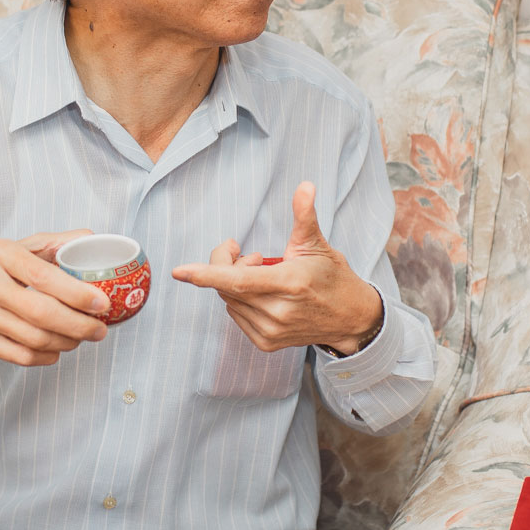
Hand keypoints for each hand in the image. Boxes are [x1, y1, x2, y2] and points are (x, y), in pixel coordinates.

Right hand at [0, 229, 111, 366]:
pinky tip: (57, 350)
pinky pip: (19, 355)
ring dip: (65, 342)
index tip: (101, 303)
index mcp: (1, 254)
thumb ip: (55, 243)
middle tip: (99, 329)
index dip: (76, 293)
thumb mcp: (17, 246)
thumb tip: (92, 241)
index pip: (43, 276)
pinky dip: (45, 357)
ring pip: (33, 338)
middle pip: (40, 313)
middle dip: (78, 325)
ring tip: (81, 338)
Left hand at [171, 182, 383, 355]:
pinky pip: (235, 315)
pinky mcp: (266, 343)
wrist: (350, 319)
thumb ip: (304, 216)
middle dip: (229, 264)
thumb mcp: (318, 245)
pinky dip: (241, 301)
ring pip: (229, 300)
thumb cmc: (333, 278)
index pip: (238, 280)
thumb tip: (304, 185)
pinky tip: (263, 296)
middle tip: (254, 255)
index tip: (179, 271)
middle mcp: (278, 311)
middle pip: (228, 285)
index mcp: (289, 283)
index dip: (206, 273)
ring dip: (236, 284)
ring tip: (264, 275)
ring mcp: (271, 330)